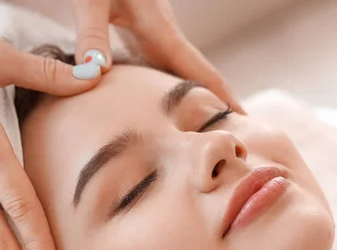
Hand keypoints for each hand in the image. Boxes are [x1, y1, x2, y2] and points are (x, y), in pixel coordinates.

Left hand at [71, 0, 243, 112]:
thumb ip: (92, 35)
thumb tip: (95, 76)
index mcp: (161, 28)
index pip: (200, 70)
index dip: (223, 97)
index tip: (244, 122)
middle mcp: (164, 33)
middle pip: (196, 74)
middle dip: (214, 102)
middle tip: (228, 134)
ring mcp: (154, 32)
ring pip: (178, 71)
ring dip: (193, 95)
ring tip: (200, 125)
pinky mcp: (140, 30)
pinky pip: (159, 64)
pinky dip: (167, 85)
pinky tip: (160, 100)